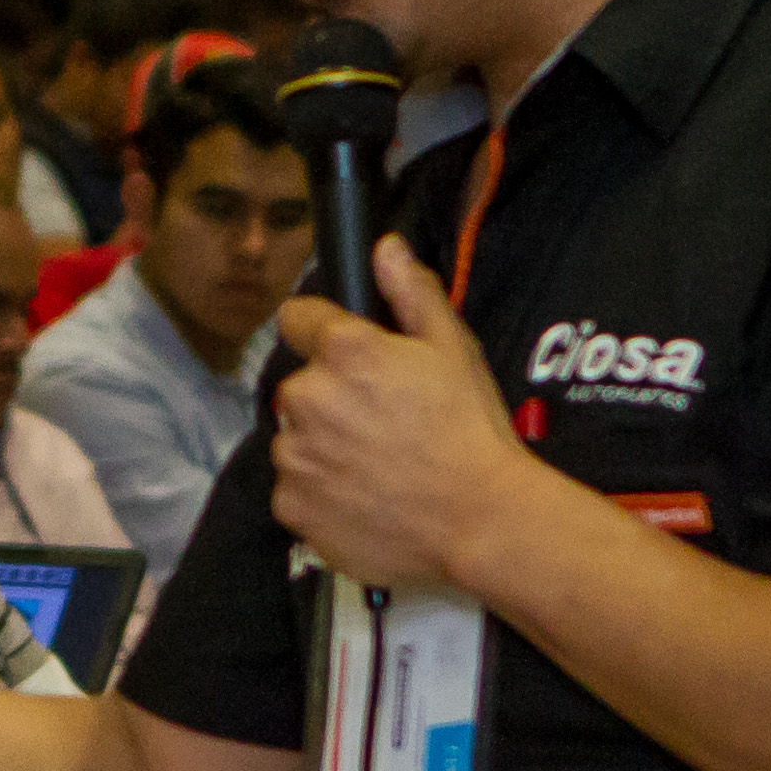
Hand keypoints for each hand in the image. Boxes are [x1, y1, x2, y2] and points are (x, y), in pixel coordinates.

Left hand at [265, 244, 539, 593]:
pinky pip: (297, 488)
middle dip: (333, 397)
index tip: (351, 356)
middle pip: (302, 385)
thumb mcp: (454, 349)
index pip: (297, 318)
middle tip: (385, 423)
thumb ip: (411, 292)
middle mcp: (305, 396)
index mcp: (342, 351)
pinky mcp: (292, 504)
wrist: (478, 521)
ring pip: (297, 438)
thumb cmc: (470, 433)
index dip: (324, 332)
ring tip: (381, 465)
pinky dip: (322, 492)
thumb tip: (385, 249)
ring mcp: (295, 454)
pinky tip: (368, 497)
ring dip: (325, 446)